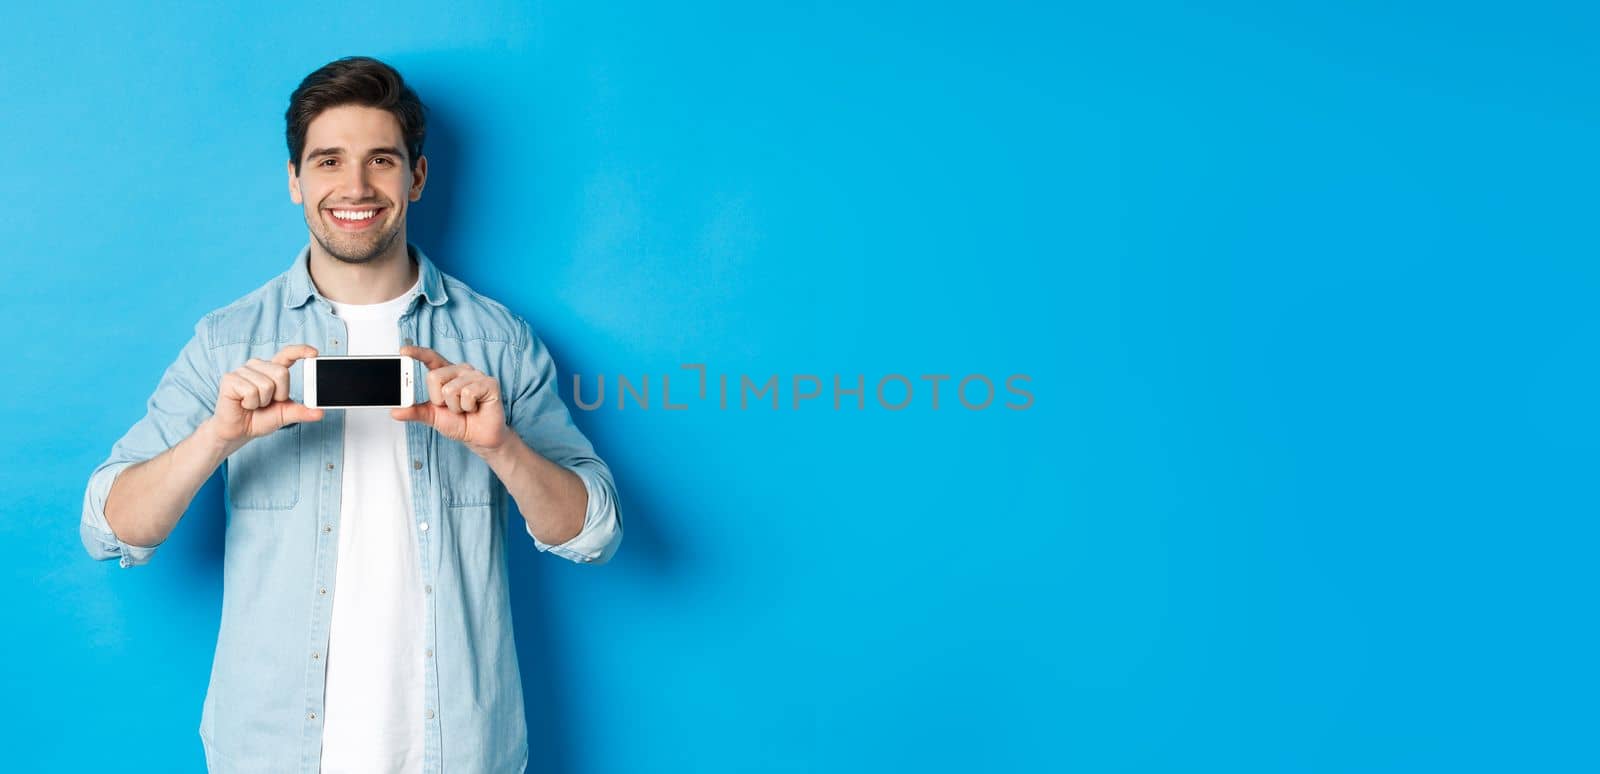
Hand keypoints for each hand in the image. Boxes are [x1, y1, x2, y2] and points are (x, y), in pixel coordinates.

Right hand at [210, 344, 323, 445]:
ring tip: (253, 404)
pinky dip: (251, 403)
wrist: (238, 431)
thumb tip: (320, 412)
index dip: (300, 351)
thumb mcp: (285, 414)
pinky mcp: (230, 379)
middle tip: (266, 402)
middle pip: (281, 373)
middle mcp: (257, 366)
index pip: (287, 354)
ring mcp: (242, 371)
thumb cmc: (259, 418)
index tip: (314, 353)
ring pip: (266, 384)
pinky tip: (243, 404)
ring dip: (263, 401)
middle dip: (279, 394)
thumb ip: (301, 411)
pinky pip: (251, 391)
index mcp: (272, 370)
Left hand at [391, 345, 509, 453]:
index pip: (431, 357)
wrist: (479, 438)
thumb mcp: (432, 417)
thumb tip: (395, 411)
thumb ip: (415, 411)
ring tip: (465, 409)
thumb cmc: (460, 423)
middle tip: (451, 407)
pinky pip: (468, 394)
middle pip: (435, 376)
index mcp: (447, 374)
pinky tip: (475, 408)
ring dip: (455, 407)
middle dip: (438, 399)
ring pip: (450, 389)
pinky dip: (468, 407)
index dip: (417, 353)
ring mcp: (476, 375)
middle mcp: (461, 370)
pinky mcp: (489, 383)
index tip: (403, 351)